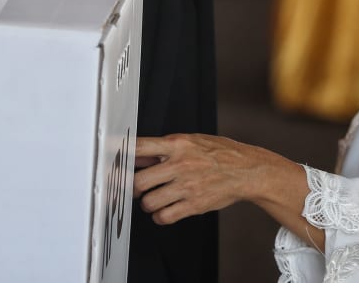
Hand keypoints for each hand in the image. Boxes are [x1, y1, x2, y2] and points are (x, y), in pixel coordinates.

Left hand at [134, 134, 256, 224]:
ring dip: (147, 203)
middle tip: (139, 187)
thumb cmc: (218, 153)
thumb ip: (163, 149)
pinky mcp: (194, 204)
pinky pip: (164, 216)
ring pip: (149, 202)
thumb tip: (136, 155)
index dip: (122, 155)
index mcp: (178, 144)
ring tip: (155, 198)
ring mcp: (187, 186)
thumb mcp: (191, 141)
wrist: (246, 170)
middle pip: (139, 181)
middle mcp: (180, 164)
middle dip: (134, 187)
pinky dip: (160, 216)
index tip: (112, 161)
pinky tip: (165, 210)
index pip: (140, 147)